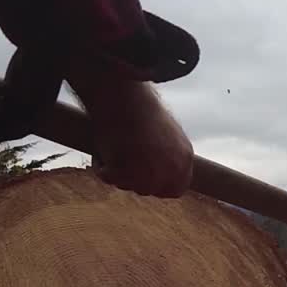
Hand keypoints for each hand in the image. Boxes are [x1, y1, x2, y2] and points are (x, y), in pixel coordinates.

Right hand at [69, 74, 193, 197]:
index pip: (176, 189)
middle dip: (133, 180)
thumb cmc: (140, 107)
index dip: (158, 187)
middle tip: (121, 160)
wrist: (125, 95)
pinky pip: (108, 177)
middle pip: (148, 190)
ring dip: (116, 171)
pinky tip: (104, 145)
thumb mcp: (166, 133)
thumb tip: (157, 172)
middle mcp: (171, 169)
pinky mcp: (128, 172)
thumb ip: (166, 156)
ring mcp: (151, 173)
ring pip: (127, 185)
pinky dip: (101, 165)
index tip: (142, 180)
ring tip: (114, 145)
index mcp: (185, 157)